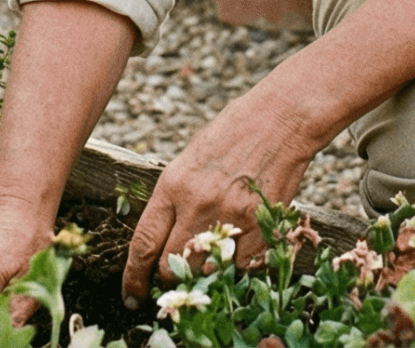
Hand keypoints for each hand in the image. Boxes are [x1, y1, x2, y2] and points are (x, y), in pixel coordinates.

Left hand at [123, 86, 319, 301]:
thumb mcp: (190, 161)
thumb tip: (164, 242)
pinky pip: (242, 266)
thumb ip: (176, 200)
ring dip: (205, 273)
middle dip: (169, 278)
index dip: (133, 278)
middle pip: (171, 265)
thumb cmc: (234, 133)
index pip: (143, 244)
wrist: (282, 119)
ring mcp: (231, 217)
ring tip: (212, 259)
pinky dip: (238, 266)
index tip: (132, 295)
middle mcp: (197, 205)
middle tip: (174, 283)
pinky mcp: (261, 226)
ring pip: (207, 270)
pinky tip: (240, 249)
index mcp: (173, 186)